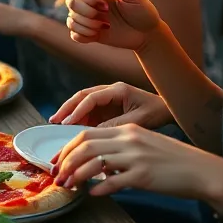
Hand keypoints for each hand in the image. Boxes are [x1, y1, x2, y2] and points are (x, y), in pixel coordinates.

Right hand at [49, 82, 171, 129]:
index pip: (91, 98)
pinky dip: (78, 117)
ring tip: (57, 123)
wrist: (169, 110)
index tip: (67, 123)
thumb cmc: (156, 113)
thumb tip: (94, 132)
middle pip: (82, 96)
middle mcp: (110, 91)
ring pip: (83, 102)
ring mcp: (107, 98)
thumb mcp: (138, 121)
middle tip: (54, 120)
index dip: (78, 110)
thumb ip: (116, 125)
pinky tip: (71, 126)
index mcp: (118, 90)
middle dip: (67, 108)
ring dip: (70, 112)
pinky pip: (88, 110)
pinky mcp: (107, 107)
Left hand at [50, 124, 222, 207]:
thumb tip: (95, 164)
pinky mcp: (145, 176)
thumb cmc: (173, 161)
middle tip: (57, 176)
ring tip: (68, 186)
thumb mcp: (144, 145)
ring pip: (94, 163)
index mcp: (127, 130)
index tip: (56, 161)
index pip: (86, 134)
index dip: (66, 148)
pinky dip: (99, 188)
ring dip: (76, 175)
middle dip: (65, 161)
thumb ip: (119, 149)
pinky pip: (114, 182)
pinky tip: (92, 194)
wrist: (203, 170)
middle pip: (84, 146)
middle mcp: (129, 140)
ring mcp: (137, 158)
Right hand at [63, 0, 161, 51]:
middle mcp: (90, 4)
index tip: (105, 5)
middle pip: (71, 1)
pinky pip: (73, 34)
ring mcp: (88, 19)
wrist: (148, 34)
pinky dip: (83, 35)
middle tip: (106, 16)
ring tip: (105, 26)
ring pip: (71, 19)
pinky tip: (97, 34)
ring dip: (87, 25)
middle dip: (86, 11)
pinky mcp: (88, 34)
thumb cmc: (142, 11)